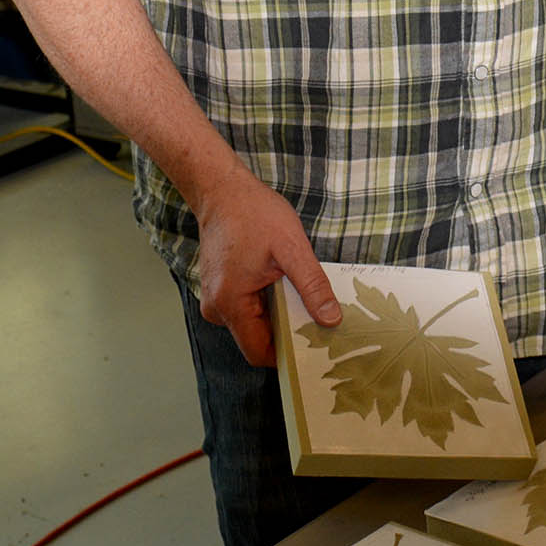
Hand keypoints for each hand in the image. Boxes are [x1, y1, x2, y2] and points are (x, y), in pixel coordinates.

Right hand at [191, 165, 340, 365]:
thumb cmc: (253, 213)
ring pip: (251, 325)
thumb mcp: (291, 248)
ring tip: (299, 296)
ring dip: (277, 317)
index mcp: (230, 303)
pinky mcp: (218, 289)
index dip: (288, 355)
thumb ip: (312, 286)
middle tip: (315, 319)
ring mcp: (214, 299)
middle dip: (286, 333)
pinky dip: (266, 304)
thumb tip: (331, 320)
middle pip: (256, 340)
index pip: (259, 353)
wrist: (222, 190)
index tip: (314, 346)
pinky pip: (245, 310)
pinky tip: (282, 285)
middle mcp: (216, 308)